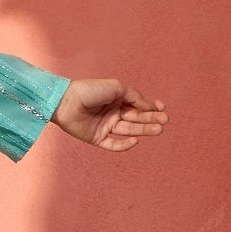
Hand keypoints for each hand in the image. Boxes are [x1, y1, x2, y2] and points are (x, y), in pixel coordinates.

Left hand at [51, 78, 168, 150]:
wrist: (66, 101)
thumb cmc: (90, 90)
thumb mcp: (116, 87)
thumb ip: (134, 96)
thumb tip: (149, 106)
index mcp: (117, 100)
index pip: (139, 106)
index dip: (151, 108)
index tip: (162, 108)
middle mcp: (113, 113)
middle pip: (136, 119)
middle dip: (151, 120)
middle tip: (164, 121)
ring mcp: (105, 126)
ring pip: (128, 131)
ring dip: (144, 130)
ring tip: (158, 129)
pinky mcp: (97, 138)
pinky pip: (113, 144)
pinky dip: (124, 144)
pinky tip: (135, 140)